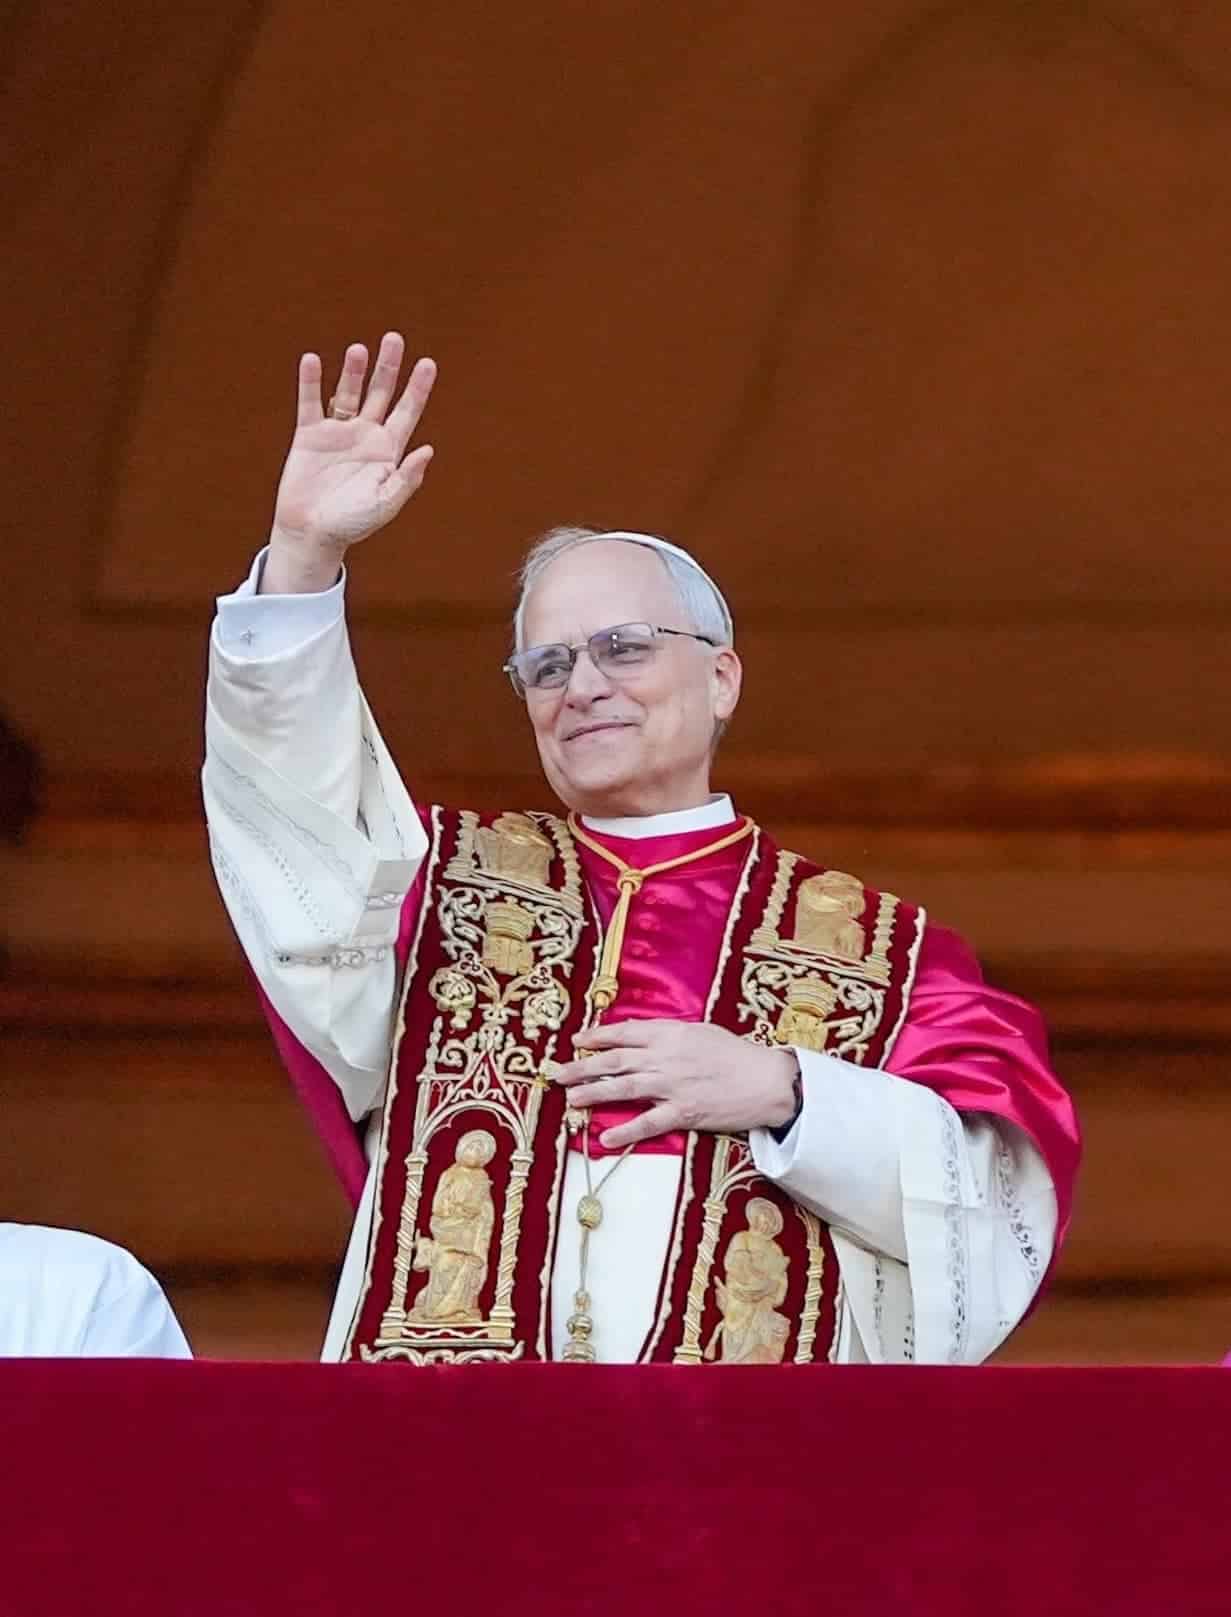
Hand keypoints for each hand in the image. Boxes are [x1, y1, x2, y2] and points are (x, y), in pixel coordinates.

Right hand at [263, 332, 436, 592]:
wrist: (312, 533)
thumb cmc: (352, 524)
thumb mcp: (385, 504)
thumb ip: (406, 479)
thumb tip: (428, 450)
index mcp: (387, 450)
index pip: (407, 412)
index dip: (418, 388)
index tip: (428, 363)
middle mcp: (365, 436)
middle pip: (381, 393)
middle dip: (388, 367)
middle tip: (394, 338)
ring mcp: (337, 433)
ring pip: (348, 393)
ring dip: (353, 371)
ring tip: (359, 350)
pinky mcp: (309, 435)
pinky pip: (310, 403)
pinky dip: (310, 383)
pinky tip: (312, 361)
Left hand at [554, 1019, 797, 1148]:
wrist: (766, 1080)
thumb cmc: (736, 1054)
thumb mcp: (700, 1032)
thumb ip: (668, 1034)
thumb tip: (639, 1034)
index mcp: (670, 1034)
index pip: (624, 1033)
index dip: (597, 1037)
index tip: (577, 1041)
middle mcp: (665, 1058)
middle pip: (614, 1061)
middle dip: (582, 1066)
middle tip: (556, 1072)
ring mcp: (673, 1086)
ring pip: (623, 1089)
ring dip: (593, 1093)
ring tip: (569, 1098)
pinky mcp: (684, 1113)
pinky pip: (648, 1124)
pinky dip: (625, 1131)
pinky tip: (605, 1138)